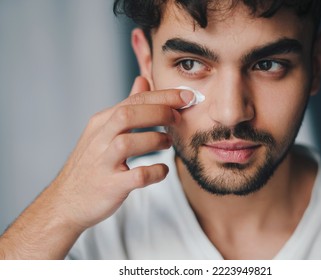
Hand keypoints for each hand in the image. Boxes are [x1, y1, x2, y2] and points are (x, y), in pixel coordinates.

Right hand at [0, 76, 193, 258]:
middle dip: (159, 112)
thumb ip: (126, 106)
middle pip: (128, 115)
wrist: (67, 202)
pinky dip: (154, 171)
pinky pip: (136, 176)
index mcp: (101, 123)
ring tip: (168, 143)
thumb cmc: (92, 165)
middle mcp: (99, 140)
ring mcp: (102, 163)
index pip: (133, 101)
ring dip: (155, 140)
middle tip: (179, 117)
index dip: (163, 96)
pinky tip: (162, 170)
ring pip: (128, 143)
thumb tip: (143, 80)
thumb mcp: (103, 130)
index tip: (187, 96)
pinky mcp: (110, 186)